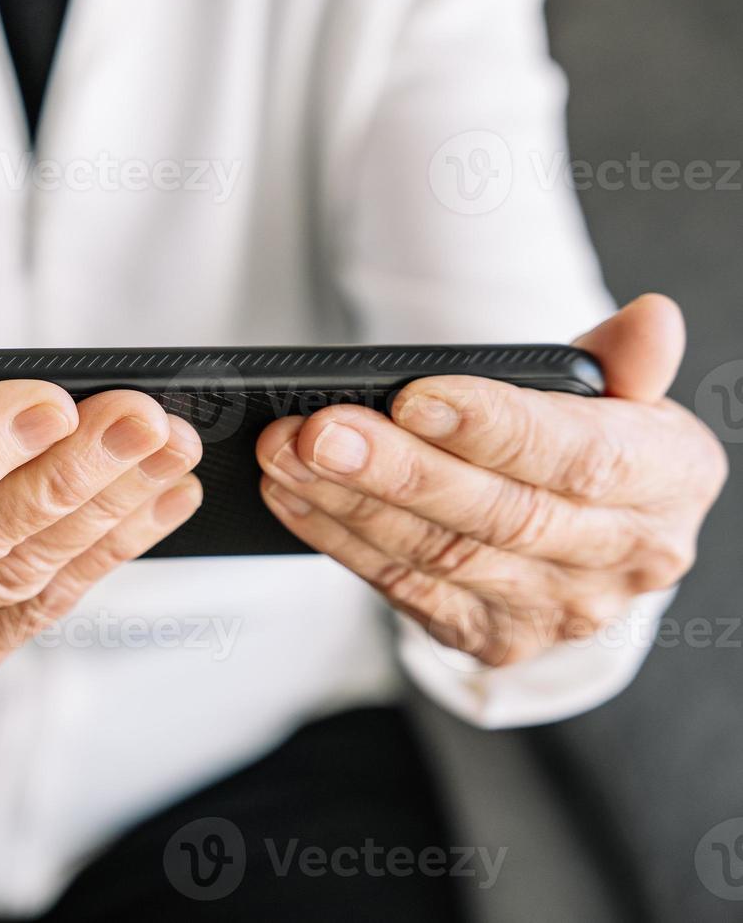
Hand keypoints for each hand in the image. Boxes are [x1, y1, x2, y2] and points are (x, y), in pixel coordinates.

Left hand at [256, 295, 727, 665]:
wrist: (588, 537)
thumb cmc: (591, 444)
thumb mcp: (620, 393)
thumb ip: (623, 359)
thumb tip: (650, 318)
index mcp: (669, 480)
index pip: (579, 458)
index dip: (492, 428)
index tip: (413, 396)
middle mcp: (624, 558)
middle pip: (497, 514)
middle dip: (396, 470)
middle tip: (319, 431)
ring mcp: (555, 609)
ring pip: (439, 555)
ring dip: (349, 503)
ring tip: (286, 454)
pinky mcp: (492, 638)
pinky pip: (404, 589)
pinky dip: (340, 540)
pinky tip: (294, 497)